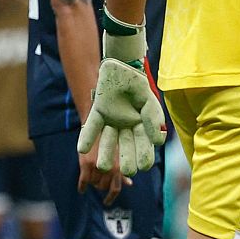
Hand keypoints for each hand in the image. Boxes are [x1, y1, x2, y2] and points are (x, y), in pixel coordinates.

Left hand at [77, 58, 166, 175]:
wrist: (124, 67)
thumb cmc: (140, 87)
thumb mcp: (150, 103)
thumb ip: (154, 121)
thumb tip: (158, 142)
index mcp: (141, 127)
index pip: (143, 144)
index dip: (144, 156)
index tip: (144, 167)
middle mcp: (125, 127)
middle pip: (125, 146)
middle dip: (125, 159)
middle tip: (126, 171)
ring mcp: (111, 121)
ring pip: (107, 140)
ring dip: (104, 153)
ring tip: (101, 167)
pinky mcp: (98, 113)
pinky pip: (92, 127)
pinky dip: (86, 137)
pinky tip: (81, 149)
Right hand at [77, 145, 131, 205]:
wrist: (95, 129)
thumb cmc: (109, 143)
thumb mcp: (118, 157)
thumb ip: (122, 171)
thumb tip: (129, 184)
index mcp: (119, 168)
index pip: (116, 188)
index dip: (111, 197)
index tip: (107, 203)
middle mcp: (109, 169)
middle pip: (102, 187)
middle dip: (99, 186)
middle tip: (96, 181)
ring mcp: (97, 167)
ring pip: (93, 184)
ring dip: (91, 183)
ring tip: (90, 176)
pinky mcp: (86, 164)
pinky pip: (83, 181)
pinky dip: (82, 187)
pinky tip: (81, 190)